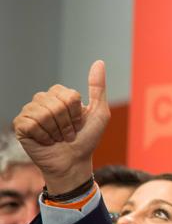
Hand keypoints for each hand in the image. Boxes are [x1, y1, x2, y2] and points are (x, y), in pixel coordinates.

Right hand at [13, 60, 109, 194]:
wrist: (74, 161)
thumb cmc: (87, 137)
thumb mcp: (99, 112)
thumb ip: (98, 87)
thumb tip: (99, 62)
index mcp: (61, 94)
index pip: (70, 96)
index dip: (77, 114)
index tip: (79, 124)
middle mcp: (44, 99)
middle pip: (57, 104)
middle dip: (67, 123)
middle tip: (68, 133)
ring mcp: (31, 111)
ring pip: (44, 113)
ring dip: (56, 131)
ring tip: (58, 137)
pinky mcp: (21, 125)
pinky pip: (31, 124)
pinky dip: (43, 136)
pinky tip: (46, 141)